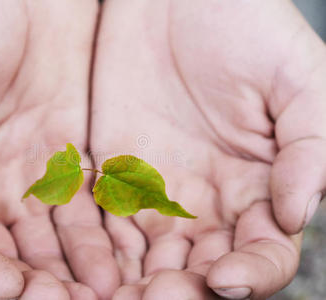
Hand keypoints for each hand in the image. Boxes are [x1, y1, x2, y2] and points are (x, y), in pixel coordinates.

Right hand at [0, 1, 119, 298]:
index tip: (10, 289)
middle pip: (7, 255)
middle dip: (34, 284)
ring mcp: (32, 180)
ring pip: (51, 242)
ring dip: (72, 270)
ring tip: (100, 292)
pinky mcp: (73, 165)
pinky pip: (87, 210)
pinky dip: (100, 238)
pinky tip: (116, 261)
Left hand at [91, 0, 325, 297]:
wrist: (172, 0)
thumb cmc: (242, 26)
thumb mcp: (296, 78)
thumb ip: (310, 147)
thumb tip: (298, 215)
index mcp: (256, 189)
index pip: (260, 252)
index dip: (251, 273)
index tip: (226, 280)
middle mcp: (206, 204)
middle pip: (197, 270)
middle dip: (179, 292)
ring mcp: (156, 195)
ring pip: (146, 260)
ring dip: (131, 284)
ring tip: (112, 298)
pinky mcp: (113, 177)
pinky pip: (103, 225)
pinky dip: (96, 252)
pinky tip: (86, 267)